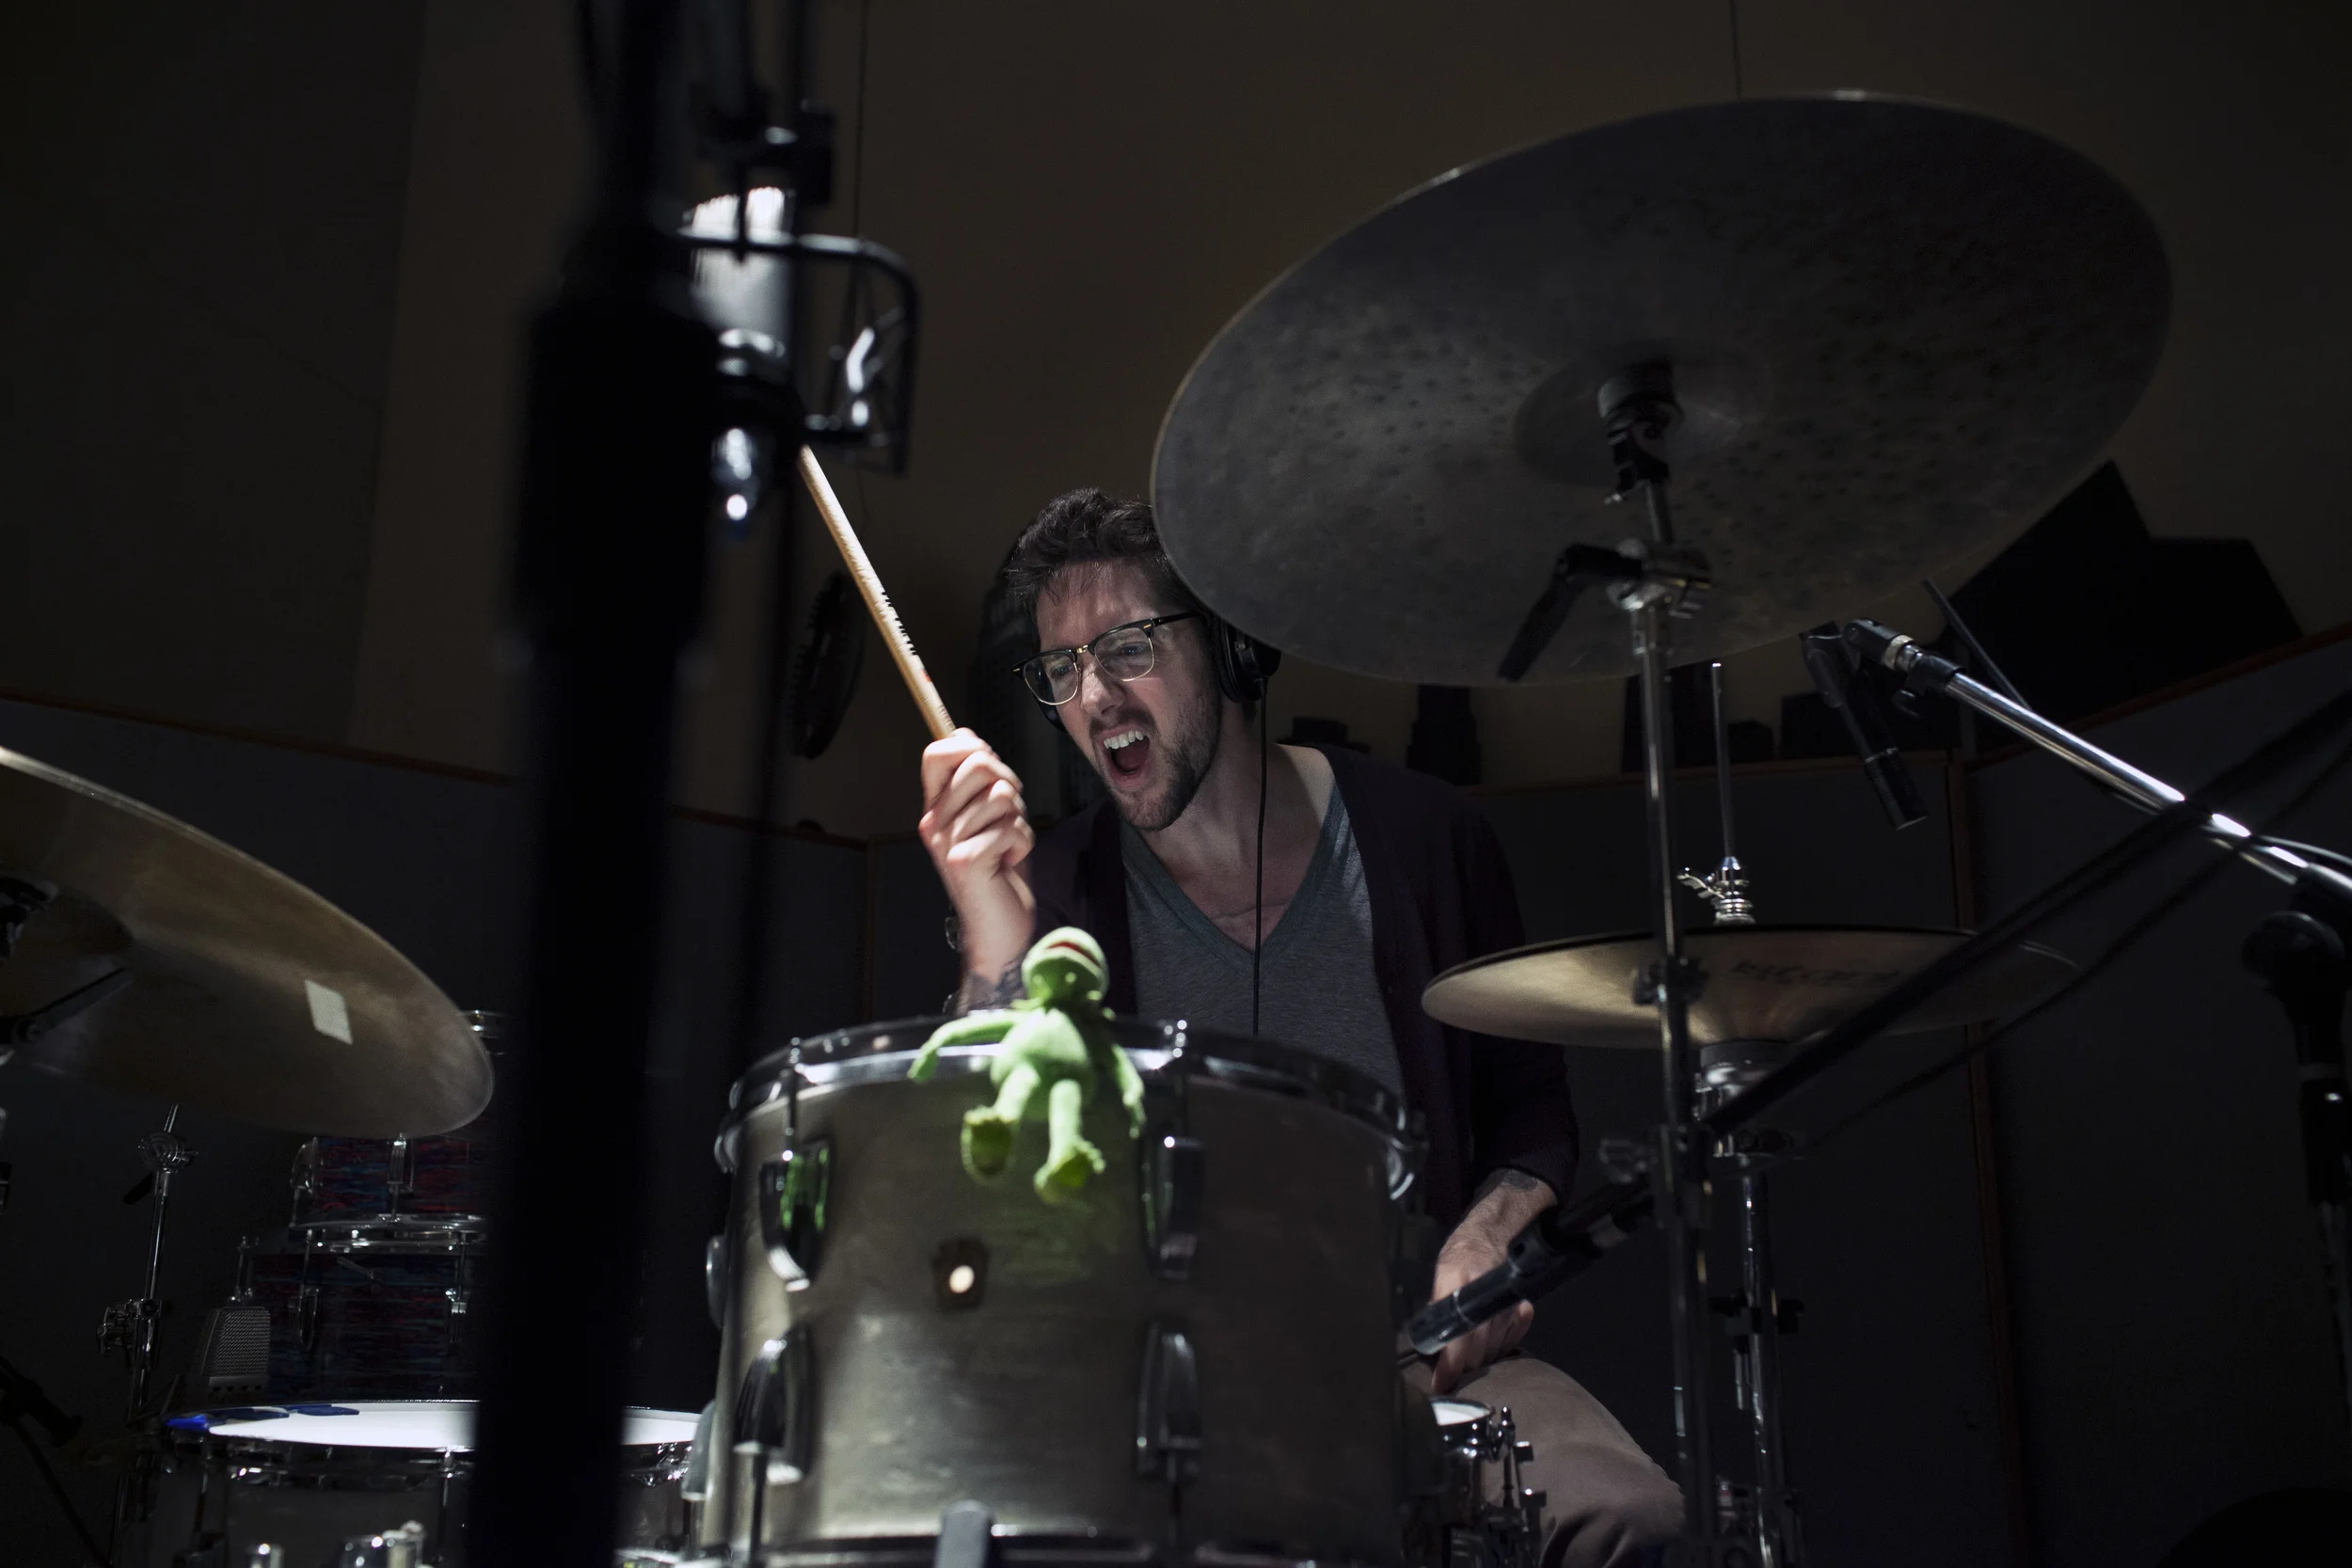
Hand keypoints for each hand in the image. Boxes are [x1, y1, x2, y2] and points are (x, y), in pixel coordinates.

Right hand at [919, 730, 1035, 988]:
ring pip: (1002, 795)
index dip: (971, 749)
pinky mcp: (965, 861)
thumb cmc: (1001, 872)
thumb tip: (966, 736)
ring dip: (1019, 819)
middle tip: (1008, 818)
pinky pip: (1011, 827)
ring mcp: (946, 842)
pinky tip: (1009, 863)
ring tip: (1007, 845)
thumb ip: (979, 780)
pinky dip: (1023, 842)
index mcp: (936, 808)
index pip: (937, 753)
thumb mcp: (990, 817)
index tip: (991, 774)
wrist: (1000, 930)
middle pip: (979, 764)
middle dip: (1010, 784)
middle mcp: (933, 822)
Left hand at [1429, 1170, 1555, 1392]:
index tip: (1441, 1384)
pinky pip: (1511, 1342)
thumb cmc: (1461, 1256)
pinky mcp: (1522, 1310)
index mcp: (1459, 1288)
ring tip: (1466, 1355)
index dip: (1449, 1367)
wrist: (1492, 1235)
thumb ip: (1436, 1306)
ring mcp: (1508, 1307)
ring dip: (1479, 1359)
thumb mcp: (1439, 1276)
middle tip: (1449, 1369)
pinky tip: (1488, 1343)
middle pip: (1477, 1353)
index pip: (1458, 1341)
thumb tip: (1428, 1342)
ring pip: (1493, 1352)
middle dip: (1462, 1367)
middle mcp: (1486, 1300)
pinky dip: (1498, 1348)